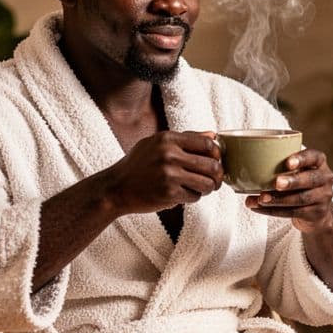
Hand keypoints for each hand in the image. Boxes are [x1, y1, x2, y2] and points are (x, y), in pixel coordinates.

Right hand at [103, 131, 222, 213]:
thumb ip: (186, 138)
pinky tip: (183, 194)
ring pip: (207, 183)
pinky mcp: (169, 194)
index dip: (216, 154)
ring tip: (201, 188)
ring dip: (208, 188)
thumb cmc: (138, 164)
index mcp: (168, 138)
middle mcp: (169, 154)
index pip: (208, 144)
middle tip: (214, 180)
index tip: (214, 161)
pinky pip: (195, 197)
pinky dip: (193, 197)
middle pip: (212, 165)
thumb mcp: (156, 143)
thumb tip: (213, 135)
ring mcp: (169, 175)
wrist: (115, 187)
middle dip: (217, 175)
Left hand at [245, 148, 332, 231]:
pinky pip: (294, 212)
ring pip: (300, 199)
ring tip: (261, 198)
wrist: (315, 213)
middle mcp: (325, 178)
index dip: (301, 159)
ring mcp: (323, 197)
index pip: (314, 156)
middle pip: (310, 179)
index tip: (288, 163)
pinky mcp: (316, 213)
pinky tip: (259, 208)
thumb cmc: (298, 184)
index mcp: (319, 162)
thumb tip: (244, 165)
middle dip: (292, 182)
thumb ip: (279, 166)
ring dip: (278, 199)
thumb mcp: (295, 171)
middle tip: (276, 183)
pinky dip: (274, 211)